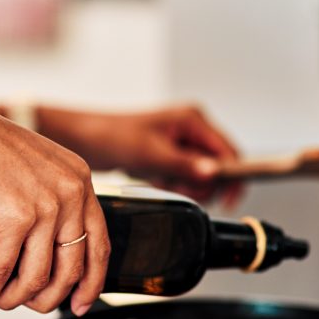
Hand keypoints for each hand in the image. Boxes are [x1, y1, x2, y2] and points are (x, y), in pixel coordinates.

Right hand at [0, 81, 109, 314]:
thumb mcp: (32, 166)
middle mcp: (70, 191)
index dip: (91, 282)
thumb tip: (49, 249)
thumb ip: (50, 198)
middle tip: (29, 307)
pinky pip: (4, 270)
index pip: (99, 244)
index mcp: (78, 179)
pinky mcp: (15, 217)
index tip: (80, 304)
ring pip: (38, 277)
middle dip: (48, 298)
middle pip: (71, 269)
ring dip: (15, 298)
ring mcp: (46, 205)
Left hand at [37, 104, 242, 206]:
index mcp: (194, 119)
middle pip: (217, 166)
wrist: (86, 140)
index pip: (228, 151)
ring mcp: (182, 143)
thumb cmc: (114, 136)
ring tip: (161, 179)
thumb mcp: (151, 155)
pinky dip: (173, 183)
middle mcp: (192, 128)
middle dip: (201, 183)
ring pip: (201, 175)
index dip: (232, 176)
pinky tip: (154, 177)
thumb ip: (184, 165)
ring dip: (185, 185)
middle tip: (177, 184)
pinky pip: (184, 177)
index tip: (229, 199)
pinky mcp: (171, 155)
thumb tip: (213, 174)